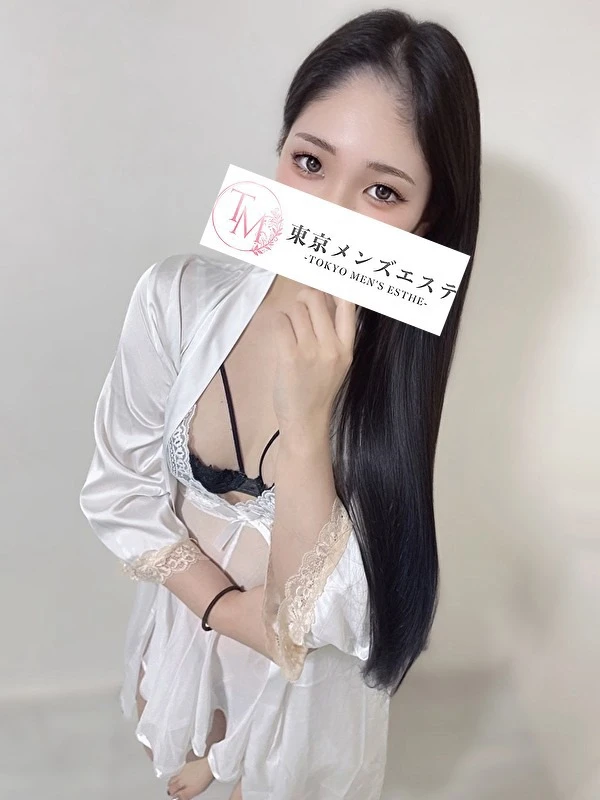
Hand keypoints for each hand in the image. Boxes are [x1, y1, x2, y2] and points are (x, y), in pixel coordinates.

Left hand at [272, 287, 356, 432]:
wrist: (306, 421)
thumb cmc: (318, 390)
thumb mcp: (337, 362)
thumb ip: (333, 333)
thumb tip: (322, 297)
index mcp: (347, 347)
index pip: (348, 305)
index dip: (337, 287)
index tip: (328, 279)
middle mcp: (332, 347)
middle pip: (315, 298)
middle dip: (303, 299)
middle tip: (300, 310)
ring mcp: (311, 351)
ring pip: (295, 309)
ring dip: (288, 315)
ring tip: (290, 333)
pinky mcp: (290, 357)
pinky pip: (279, 322)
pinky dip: (277, 325)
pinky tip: (280, 339)